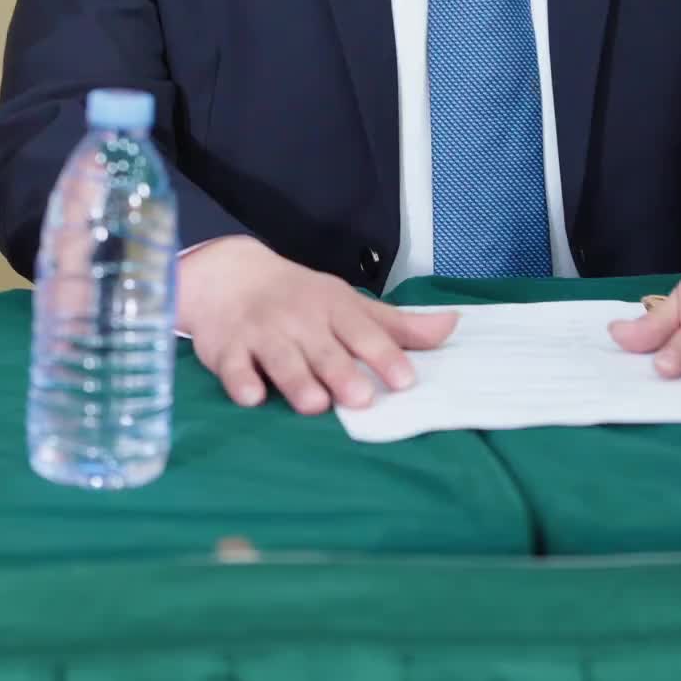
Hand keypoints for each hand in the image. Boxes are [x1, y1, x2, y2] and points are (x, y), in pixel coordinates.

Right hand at [177, 236, 456, 413]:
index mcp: (334, 306)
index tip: (405, 380)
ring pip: (282, 359)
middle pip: (324, 349)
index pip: (363, 331)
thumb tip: (454, 325)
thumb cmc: (301, 299)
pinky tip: (252, 395)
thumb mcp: (350, 305)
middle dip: (342, 372)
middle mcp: (300, 319)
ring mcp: (262, 333)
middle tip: (362, 399)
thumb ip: (398, 325)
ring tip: (315, 404)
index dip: (384, 356)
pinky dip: (241, 380)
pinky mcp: (226, 348)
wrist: (230, 276)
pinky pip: (233, 366)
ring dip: (297, 380)